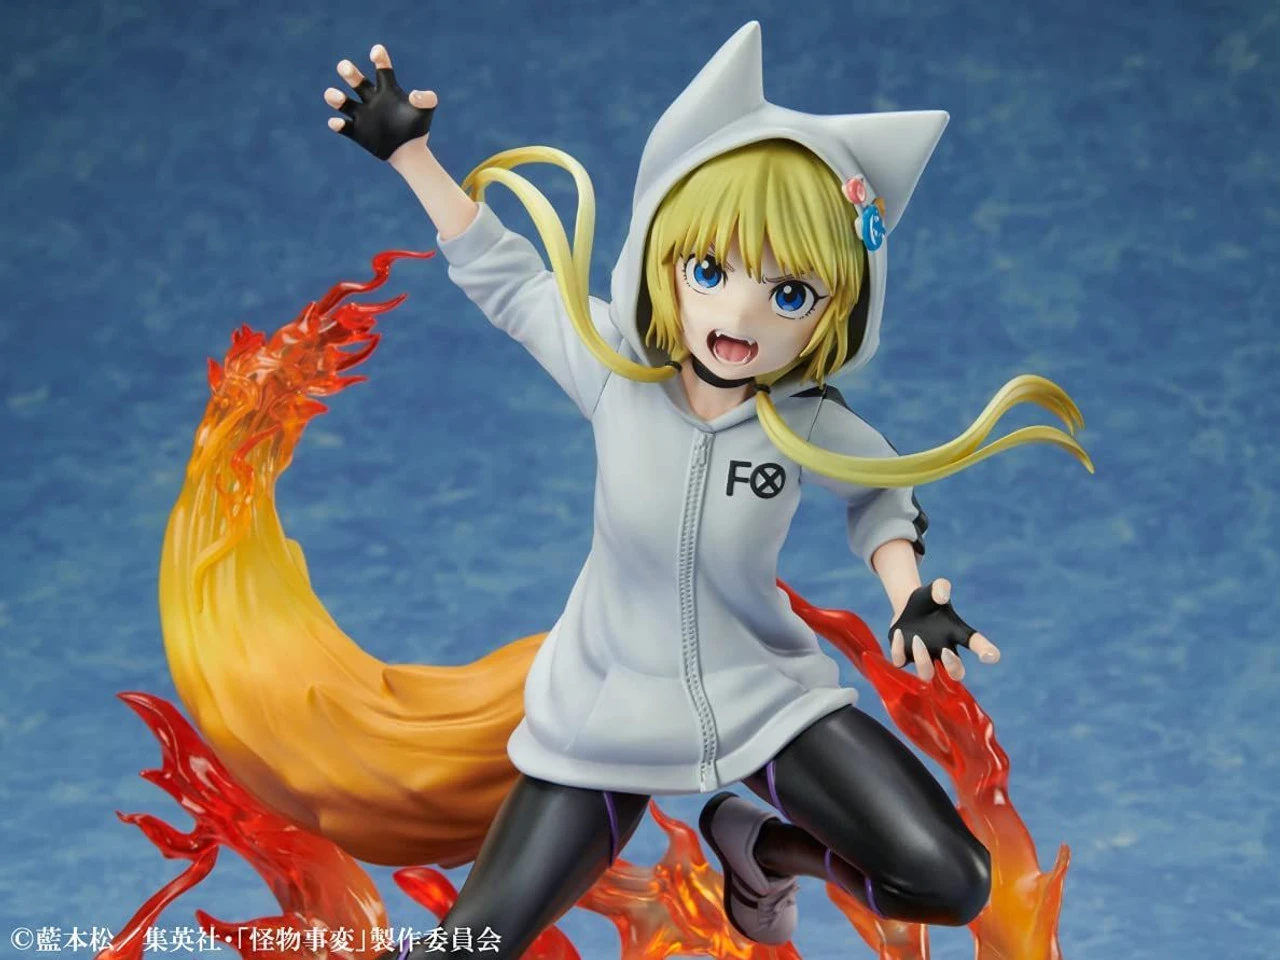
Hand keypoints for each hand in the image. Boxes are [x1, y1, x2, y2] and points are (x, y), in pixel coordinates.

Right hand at [325, 44, 437, 160]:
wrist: (409, 151)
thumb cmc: (417, 127)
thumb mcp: (427, 111)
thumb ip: (428, 99)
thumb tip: (414, 95)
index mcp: (388, 90)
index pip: (382, 70)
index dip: (379, 59)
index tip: (376, 51)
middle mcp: (372, 99)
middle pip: (357, 82)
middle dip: (350, 73)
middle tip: (344, 66)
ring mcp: (363, 115)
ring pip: (344, 103)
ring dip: (336, 98)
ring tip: (332, 95)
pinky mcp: (357, 132)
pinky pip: (343, 127)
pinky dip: (337, 124)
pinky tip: (336, 122)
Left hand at [887, 578, 999, 681]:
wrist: (906, 606)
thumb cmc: (928, 600)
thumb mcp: (934, 589)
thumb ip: (941, 587)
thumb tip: (942, 595)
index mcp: (956, 634)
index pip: (976, 644)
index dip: (986, 652)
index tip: (992, 656)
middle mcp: (943, 651)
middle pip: (957, 673)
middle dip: (953, 667)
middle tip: (945, 652)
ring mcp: (923, 657)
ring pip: (927, 674)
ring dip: (923, 660)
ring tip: (917, 639)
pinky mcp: (903, 656)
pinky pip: (900, 663)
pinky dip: (898, 651)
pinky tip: (898, 633)